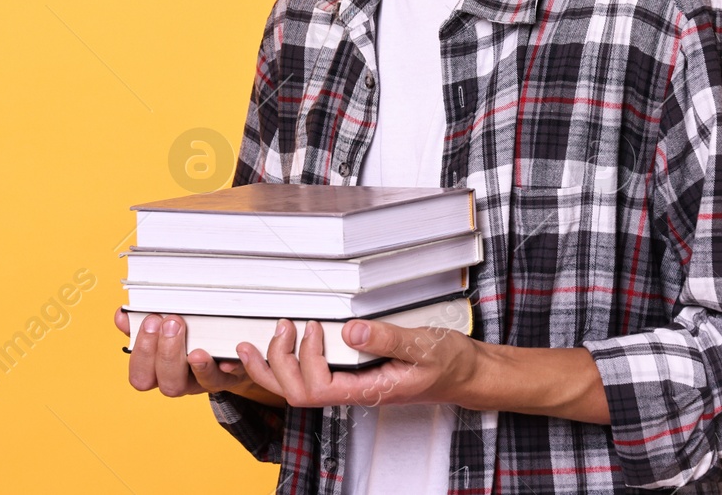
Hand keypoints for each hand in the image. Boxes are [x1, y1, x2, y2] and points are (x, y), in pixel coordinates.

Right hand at [115, 306, 283, 405]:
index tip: (149, 320)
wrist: (227, 345)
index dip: (142, 352)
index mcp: (160, 370)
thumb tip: (122, 317)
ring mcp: (207, 380)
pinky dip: (226, 367)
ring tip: (196, 345)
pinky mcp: (232, 376)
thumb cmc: (189, 332)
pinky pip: (229, 378)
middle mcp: (182, 381)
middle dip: (167, 353)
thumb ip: (142, 324)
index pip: (141, 376)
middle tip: (172, 322)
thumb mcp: (163, 327)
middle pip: (168, 385)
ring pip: (199, 386)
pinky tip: (225, 358)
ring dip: (197, 364)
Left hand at [236, 316, 480, 409]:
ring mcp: (350, 385)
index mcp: (367, 390)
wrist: (465, 374)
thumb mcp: (423, 347)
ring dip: (273, 367)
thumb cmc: (448, 364)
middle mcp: (353, 392)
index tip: (313, 326)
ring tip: (256, 342)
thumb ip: (387, 339)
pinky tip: (280, 348)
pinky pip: (311, 378)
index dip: (306, 358)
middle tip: (278, 327)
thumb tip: (350, 330)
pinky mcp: (353, 375)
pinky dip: (287, 364)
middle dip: (276, 364)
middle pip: (297, 394)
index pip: (318, 388)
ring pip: (297, 390)